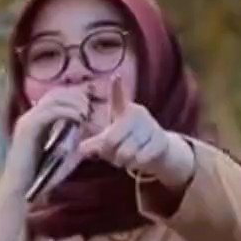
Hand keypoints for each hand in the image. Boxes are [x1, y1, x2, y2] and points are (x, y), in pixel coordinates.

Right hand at [1, 89, 90, 195]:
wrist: (23, 190)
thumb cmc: (43, 175)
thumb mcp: (65, 153)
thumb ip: (74, 139)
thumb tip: (88, 127)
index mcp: (38, 119)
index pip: (57, 96)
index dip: (75, 97)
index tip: (90, 109)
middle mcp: (31, 115)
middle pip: (57, 93)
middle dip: (76, 97)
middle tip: (89, 110)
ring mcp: (27, 120)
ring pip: (54, 99)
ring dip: (73, 103)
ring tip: (85, 115)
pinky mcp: (27, 128)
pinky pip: (50, 112)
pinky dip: (67, 112)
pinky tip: (78, 119)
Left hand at [77, 77, 195, 190]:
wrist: (157, 150)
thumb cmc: (127, 141)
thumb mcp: (109, 139)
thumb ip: (95, 144)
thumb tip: (80, 150)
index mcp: (122, 109)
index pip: (117, 97)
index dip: (117, 87)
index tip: (116, 76)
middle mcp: (137, 113)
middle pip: (111, 140)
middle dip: (109, 154)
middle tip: (114, 155)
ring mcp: (150, 125)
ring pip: (126, 152)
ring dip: (122, 161)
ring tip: (127, 158)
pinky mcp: (160, 139)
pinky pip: (141, 158)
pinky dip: (136, 164)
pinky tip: (139, 159)